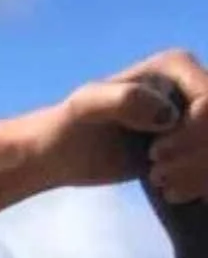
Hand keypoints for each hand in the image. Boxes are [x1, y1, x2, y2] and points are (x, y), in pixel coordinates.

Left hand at [41, 49, 207, 195]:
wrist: (64, 152)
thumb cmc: (72, 123)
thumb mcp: (87, 106)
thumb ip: (123, 100)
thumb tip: (167, 114)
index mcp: (178, 67)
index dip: (193, 133)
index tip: (156, 152)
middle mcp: (195, 87)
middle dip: (195, 156)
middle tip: (155, 170)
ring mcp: (197, 118)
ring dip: (196, 173)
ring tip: (158, 179)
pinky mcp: (194, 145)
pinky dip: (199, 184)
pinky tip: (168, 190)